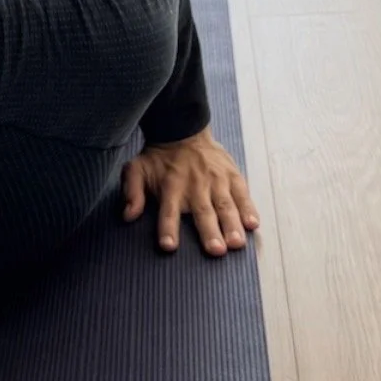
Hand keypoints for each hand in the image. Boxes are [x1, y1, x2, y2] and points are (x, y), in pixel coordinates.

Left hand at [122, 127, 259, 255]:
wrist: (184, 130)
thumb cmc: (159, 158)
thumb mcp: (137, 169)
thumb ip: (132, 191)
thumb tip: (128, 215)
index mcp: (171, 186)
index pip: (168, 211)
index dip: (168, 228)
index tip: (169, 246)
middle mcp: (195, 185)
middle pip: (202, 212)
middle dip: (209, 232)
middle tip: (216, 251)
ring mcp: (216, 180)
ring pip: (225, 205)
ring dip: (232, 225)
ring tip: (236, 243)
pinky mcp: (232, 176)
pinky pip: (242, 194)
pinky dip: (249, 209)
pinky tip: (253, 224)